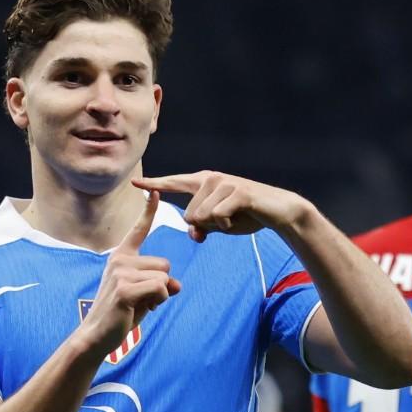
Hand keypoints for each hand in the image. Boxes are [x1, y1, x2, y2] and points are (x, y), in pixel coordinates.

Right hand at [76, 191, 180, 355]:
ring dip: (160, 296)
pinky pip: (160, 289)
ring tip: (139, 305)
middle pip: (165, 264)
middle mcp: (119, 260)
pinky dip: (158, 302)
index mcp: (121, 256)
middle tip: (142, 300)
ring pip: (164, 278)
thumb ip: (160, 285)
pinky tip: (140, 309)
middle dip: (162, 285)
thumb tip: (177, 285)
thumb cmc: (120, 313)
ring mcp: (121, 273)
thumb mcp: (144, 295)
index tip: (153, 190)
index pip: (138, 230)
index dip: (148, 211)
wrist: (97, 335)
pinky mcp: (125, 289)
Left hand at [133, 171, 310, 242]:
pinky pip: (217, 217)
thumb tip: (194, 233)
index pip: (173, 183)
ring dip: (216, 226)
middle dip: (204, 227)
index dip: (153, 185)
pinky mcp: (238, 191)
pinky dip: (226, 226)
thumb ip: (202, 227)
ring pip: (201, 217)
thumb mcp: (219, 225)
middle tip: (225, 221)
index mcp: (202, 183)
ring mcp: (224, 183)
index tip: (134, 183)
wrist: (277, 212)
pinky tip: (238, 219)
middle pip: (189, 215)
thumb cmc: (246, 216)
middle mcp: (211, 178)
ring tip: (233, 218)